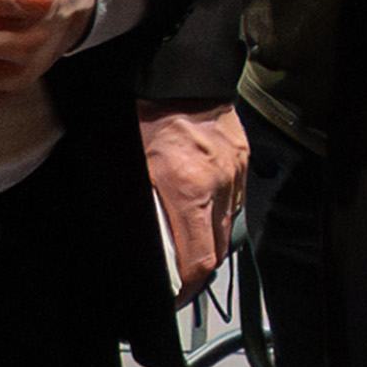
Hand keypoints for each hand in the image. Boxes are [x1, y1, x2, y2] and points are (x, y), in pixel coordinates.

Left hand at [141, 100, 248, 288]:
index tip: (173, 298)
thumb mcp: (126, 163)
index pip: (199, 260)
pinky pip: (233, 199)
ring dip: (208, 239)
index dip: (187, 288)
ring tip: (185, 243)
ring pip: (227, 225)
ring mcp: (234, 170)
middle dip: (198, 270)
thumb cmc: (143, 109)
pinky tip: (198, 206)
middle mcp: (219, 183)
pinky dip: (217, 212)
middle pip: (217, 249)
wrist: (176, 68)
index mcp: (188, 187)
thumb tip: (139, 242)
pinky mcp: (240, 157)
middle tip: (176, 279)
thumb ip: (136, 207)